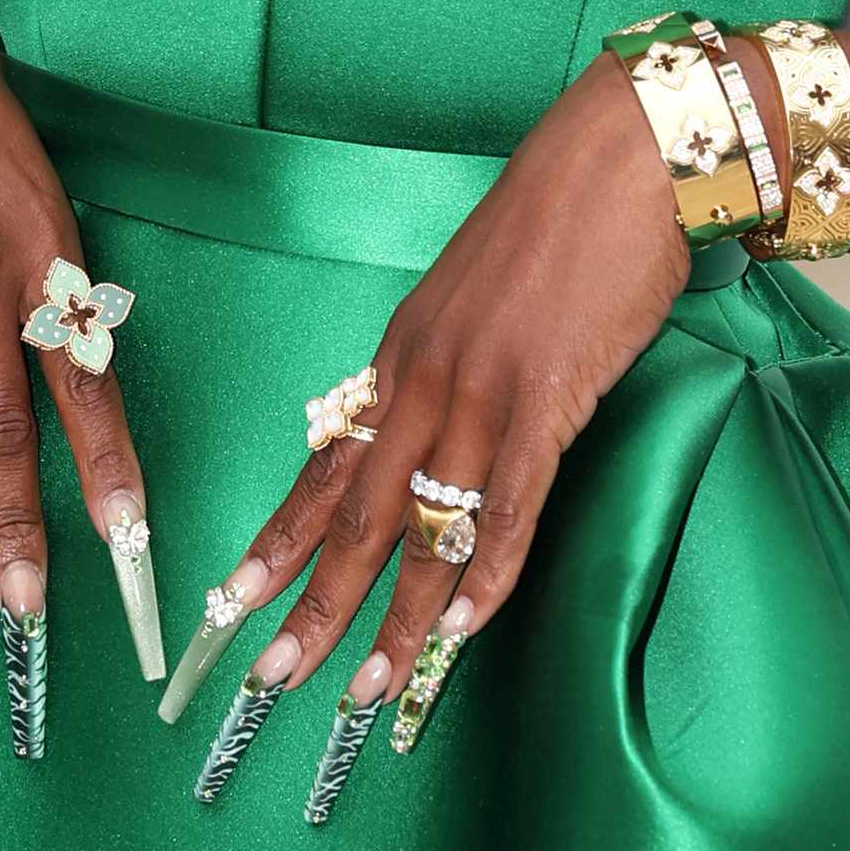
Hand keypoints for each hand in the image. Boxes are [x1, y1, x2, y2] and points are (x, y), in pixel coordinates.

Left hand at [233, 50, 690, 712]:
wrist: (616, 163)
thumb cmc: (544, 232)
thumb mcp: (461, 305)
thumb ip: (432, 375)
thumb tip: (414, 439)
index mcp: (393, 362)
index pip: (319, 469)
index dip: (275, 542)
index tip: (233, 599)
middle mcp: (419, 385)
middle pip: (351, 515)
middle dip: (311, 605)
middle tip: (275, 675)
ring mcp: (479, 395)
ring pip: (422, 526)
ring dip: (394, 617)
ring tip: (366, 687)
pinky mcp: (546, 401)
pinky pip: (509, 507)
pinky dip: (486, 574)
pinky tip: (466, 628)